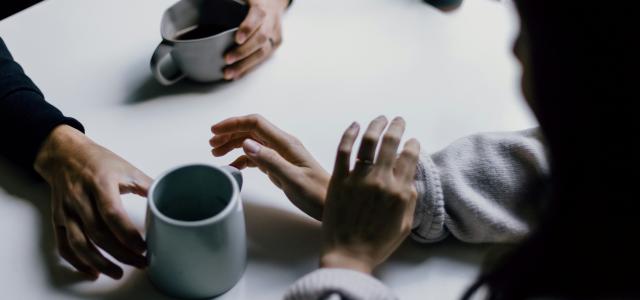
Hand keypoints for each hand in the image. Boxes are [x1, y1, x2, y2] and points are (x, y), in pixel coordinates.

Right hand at [34, 125, 151, 279]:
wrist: (65, 154)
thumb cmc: (98, 161)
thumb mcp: (127, 168)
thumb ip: (147, 185)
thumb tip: (169, 199)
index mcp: (100, 183)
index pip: (112, 214)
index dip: (128, 234)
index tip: (144, 247)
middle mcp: (80, 198)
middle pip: (98, 233)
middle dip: (121, 253)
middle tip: (140, 263)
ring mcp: (67, 210)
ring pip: (80, 243)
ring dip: (100, 262)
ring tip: (118, 273)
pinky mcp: (58, 219)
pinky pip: (64, 245)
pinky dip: (77, 262)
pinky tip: (93, 271)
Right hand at [210, 114, 328, 219]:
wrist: (332, 205)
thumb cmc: (316, 194)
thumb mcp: (292, 179)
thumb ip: (270, 161)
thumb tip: (246, 143)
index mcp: (286, 143)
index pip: (255, 123)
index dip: (233, 123)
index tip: (214, 131)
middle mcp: (283, 145)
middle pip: (251, 131)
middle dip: (230, 133)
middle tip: (212, 145)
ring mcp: (281, 155)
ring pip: (253, 142)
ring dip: (234, 145)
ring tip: (217, 154)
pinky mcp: (281, 166)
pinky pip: (258, 157)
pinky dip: (243, 159)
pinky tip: (234, 167)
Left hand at [223, 0, 288, 79]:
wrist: (273, 3)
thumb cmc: (253, 2)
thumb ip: (226, 1)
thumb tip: (207, 0)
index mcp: (261, 7)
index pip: (257, 16)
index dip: (248, 28)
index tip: (237, 39)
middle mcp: (271, 21)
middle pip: (260, 38)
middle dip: (243, 51)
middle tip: (227, 59)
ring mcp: (275, 34)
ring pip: (263, 52)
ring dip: (245, 65)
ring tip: (230, 73)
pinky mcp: (276, 44)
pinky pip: (264, 58)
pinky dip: (250, 68)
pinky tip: (238, 74)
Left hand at [320, 116, 419, 273]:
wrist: (348, 255)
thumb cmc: (377, 244)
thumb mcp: (404, 225)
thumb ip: (410, 200)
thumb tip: (411, 180)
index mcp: (400, 191)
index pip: (410, 158)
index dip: (412, 145)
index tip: (412, 141)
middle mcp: (381, 180)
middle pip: (391, 143)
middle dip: (397, 127)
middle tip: (398, 120)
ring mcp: (358, 178)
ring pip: (369, 142)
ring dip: (376, 125)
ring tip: (380, 118)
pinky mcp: (338, 179)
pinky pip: (344, 150)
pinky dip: (350, 134)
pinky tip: (355, 125)